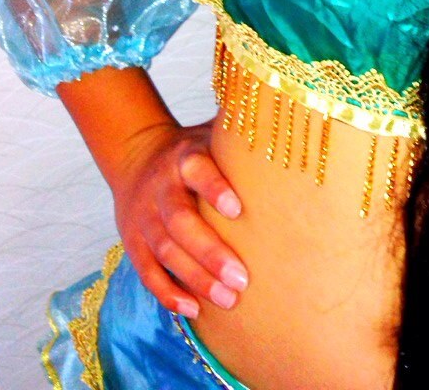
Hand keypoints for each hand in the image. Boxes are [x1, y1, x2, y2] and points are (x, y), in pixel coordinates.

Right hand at [110, 118, 248, 319]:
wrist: (136, 155)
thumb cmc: (194, 150)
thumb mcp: (213, 135)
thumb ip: (244, 135)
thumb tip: (295, 119)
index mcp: (184, 157)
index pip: (196, 169)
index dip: (214, 188)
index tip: (238, 209)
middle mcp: (161, 187)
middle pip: (180, 221)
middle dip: (210, 252)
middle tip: (242, 278)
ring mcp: (144, 216)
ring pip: (166, 250)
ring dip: (196, 278)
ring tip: (229, 299)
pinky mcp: (134, 241)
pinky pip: (147, 271)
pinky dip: (168, 292)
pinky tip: (194, 309)